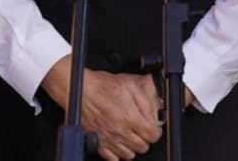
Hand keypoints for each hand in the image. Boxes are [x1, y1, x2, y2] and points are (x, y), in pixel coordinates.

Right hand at [43, 58, 161, 160]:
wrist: (80, 89)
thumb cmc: (102, 85)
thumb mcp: (130, 84)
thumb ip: (147, 101)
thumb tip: (157, 114)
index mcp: (130, 118)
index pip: (153, 135)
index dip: (156, 130)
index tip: (153, 126)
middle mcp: (120, 132)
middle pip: (143, 147)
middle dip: (145, 137)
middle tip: (141, 128)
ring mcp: (109, 140)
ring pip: (129, 155)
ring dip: (132, 146)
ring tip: (130, 134)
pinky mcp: (98, 143)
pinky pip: (113, 159)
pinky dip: (118, 153)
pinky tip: (118, 142)